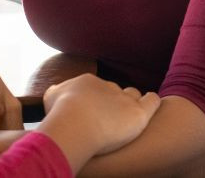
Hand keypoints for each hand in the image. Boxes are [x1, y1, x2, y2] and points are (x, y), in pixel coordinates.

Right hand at [39, 75, 159, 171]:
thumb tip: (57, 91)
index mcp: (88, 82)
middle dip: (114, 102)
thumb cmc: (61, 114)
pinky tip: (150, 106)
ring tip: (130, 114)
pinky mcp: (138, 113)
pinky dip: (152, 102)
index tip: (93, 113)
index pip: (96, 89)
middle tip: (109, 117)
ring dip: (133, 102)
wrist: (75, 122)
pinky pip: (152, 101)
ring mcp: (124, 99)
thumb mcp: (52, 97)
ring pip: (134, 95)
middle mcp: (108, 86)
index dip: (96, 100)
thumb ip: (57, 92)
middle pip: (115, 91)